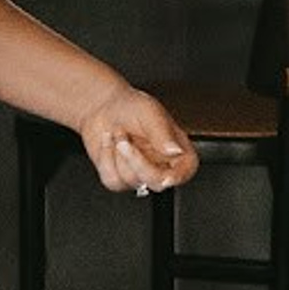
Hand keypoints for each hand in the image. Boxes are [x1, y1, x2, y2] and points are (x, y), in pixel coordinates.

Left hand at [78, 80, 198, 195]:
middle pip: (156, 182)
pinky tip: (109, 143)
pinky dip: (106, 158)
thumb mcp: (149, 113)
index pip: (185, 171)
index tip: (165, 178)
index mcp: (177, 150)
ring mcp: (141, 175)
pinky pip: (113, 180)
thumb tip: (175, 150)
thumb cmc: (130, 107)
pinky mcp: (121, 180)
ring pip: (131, 180)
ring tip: (119, 133)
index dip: (177, 177)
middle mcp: (161, 165)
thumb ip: (163, 134)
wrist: (103, 108)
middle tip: (124, 139)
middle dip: (135, 161)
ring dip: (118, 153)